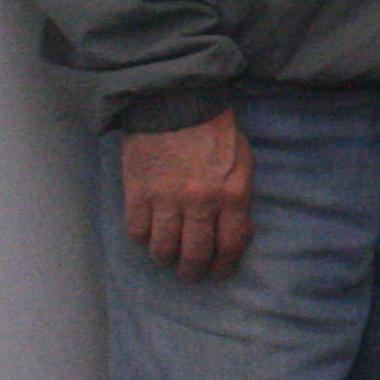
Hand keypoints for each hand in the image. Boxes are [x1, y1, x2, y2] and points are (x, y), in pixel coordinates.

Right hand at [121, 111, 252, 280]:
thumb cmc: (215, 133)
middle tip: (190, 274)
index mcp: (232, 194)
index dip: (224, 266)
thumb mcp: (243, 163)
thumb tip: (235, 234)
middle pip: (195, 255)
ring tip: (168, 258)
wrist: (177, 104)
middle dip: (193, 272)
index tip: (219, 272)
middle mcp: (200, 202)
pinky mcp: (137, 193)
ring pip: (162, 250)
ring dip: (166, 259)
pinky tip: (149, 236)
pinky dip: (143, 239)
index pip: (231, 245)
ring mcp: (166, 200)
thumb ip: (239, 200)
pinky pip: (137, 232)